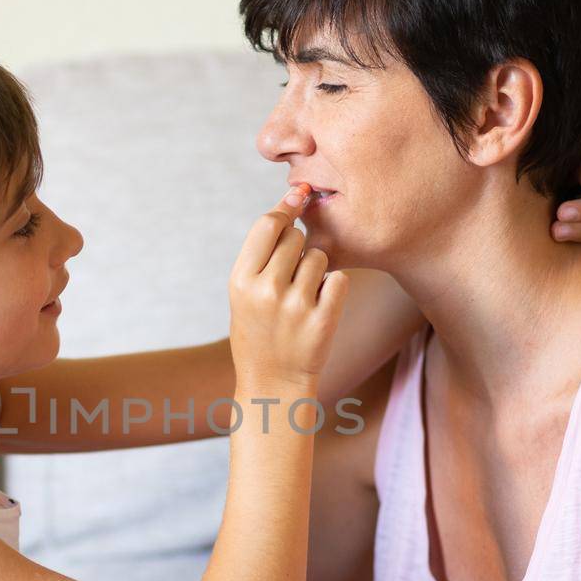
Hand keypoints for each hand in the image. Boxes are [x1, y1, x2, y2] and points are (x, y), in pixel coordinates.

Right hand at [228, 187, 349, 391]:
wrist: (272, 384)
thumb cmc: (258, 330)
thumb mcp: (244, 293)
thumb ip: (263, 250)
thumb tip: (294, 197)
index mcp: (240, 280)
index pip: (267, 225)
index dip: (285, 207)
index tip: (298, 198)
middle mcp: (266, 291)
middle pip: (295, 238)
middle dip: (298, 247)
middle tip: (290, 275)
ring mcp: (295, 306)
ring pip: (319, 257)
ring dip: (316, 270)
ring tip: (302, 296)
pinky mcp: (322, 321)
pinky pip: (339, 280)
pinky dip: (334, 288)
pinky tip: (320, 306)